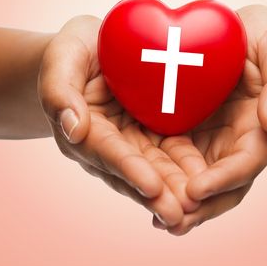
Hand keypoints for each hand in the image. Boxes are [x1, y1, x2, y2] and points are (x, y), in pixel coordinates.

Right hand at [38, 15, 202, 226]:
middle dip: (157, 194)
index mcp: (85, 129)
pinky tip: (205, 185)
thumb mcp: (63, 56)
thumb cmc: (76, 51)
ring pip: (154, 170)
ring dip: (174, 191)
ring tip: (196, 209)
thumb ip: (60, 91)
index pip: (107, 152)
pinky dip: (185, 171)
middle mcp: (109, 144)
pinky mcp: (151, 135)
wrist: (96, 50)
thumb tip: (73, 129)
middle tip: (180, 215)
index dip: (129, 170)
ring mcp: (131, 142)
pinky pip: (170, 155)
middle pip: (133, 172)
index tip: (152, 188)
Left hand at [154, 5, 266, 234]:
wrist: (242, 39)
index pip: (246, 164)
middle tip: (170, 222)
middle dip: (198, 207)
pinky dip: (164, 179)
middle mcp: (236, 145)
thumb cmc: (266, 43)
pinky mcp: (189, 136)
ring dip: (178, 202)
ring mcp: (211, 143)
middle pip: (221, 186)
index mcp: (260, 131)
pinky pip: (176, 162)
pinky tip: (143, 188)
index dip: (223, 180)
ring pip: (197, 181)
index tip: (195, 191)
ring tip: (155, 218)